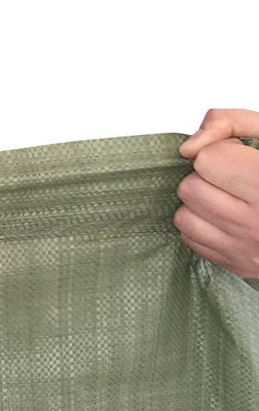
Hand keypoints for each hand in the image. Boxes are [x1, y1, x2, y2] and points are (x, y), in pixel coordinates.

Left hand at [175, 108, 258, 278]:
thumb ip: (234, 123)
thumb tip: (189, 146)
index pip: (207, 159)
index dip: (221, 150)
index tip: (239, 154)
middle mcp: (257, 221)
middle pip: (190, 188)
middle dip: (207, 176)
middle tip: (235, 176)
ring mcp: (246, 247)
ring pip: (183, 216)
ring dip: (200, 203)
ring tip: (230, 197)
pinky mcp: (238, 264)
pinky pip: (190, 240)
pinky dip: (203, 226)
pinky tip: (228, 217)